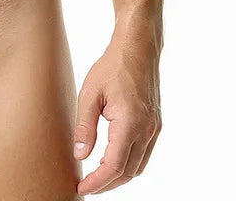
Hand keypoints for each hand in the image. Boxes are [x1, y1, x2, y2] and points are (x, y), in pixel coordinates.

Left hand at [74, 30, 161, 193]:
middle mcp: (146, 130)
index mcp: (129, 124)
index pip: (113, 166)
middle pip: (127, 172)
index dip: (97, 182)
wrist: (137, 49)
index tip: (82, 189)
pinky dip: (129, 163)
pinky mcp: (155, 124)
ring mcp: (154, 128)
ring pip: (138, 166)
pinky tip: (113, 159)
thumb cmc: (112, 67)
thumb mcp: (90, 94)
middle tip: (86, 186)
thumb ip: (85, 126)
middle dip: (107, 184)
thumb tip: (80, 155)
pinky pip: (144, 154)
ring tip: (97, 176)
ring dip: (119, 176)